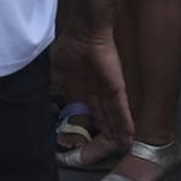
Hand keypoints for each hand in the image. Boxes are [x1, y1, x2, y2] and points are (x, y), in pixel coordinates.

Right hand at [53, 32, 132, 152]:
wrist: (82, 34)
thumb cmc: (69, 46)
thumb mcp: (57, 71)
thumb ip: (57, 86)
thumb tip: (52, 99)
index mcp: (84, 85)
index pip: (90, 108)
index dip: (92, 121)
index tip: (93, 134)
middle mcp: (98, 89)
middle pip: (104, 114)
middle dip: (107, 130)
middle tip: (111, 145)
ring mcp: (108, 89)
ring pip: (114, 116)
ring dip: (118, 131)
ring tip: (123, 145)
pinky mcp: (116, 88)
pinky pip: (121, 110)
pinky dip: (124, 124)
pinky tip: (128, 136)